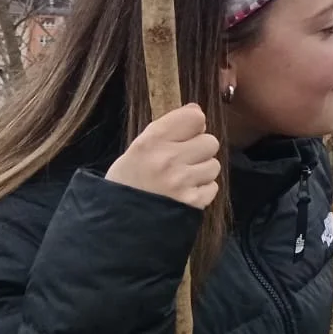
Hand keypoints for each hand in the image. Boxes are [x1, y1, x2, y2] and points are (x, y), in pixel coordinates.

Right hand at [106, 103, 220, 209]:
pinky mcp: (193, 202)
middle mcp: (168, 159)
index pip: (194, 117)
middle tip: (184, 160)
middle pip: (210, 141)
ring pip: (214, 165)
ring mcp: (182, 182)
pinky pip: (213, 187)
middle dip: (200, 150)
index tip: (186, 134)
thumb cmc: (128, 181)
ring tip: (182, 179)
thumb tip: (197, 110)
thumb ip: (167, 129)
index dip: (193, 125)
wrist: (118, 223)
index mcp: (151, 141)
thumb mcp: (137, 149)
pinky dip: (202, 190)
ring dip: (202, 171)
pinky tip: (184, 193)